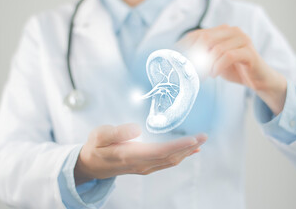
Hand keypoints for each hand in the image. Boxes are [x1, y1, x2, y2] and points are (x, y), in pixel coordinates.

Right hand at [74, 123, 206, 184]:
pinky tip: (190, 150)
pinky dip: (180, 155)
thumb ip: (116, 132)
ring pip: (171, 161)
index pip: (160, 151)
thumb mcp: (99, 135)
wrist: (91, 165)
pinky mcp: (146, 166)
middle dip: (188, 147)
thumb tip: (137, 129)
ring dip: (187, 151)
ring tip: (200, 141)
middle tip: (204, 136)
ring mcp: (144, 167)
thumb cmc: (96, 147)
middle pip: (170, 157)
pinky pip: (167, 162)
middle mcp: (141, 164)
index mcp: (130, 155)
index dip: (178, 146)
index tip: (194, 139)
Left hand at [179, 25, 286, 114]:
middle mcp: (232, 31)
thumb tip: (180, 59)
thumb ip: (202, 55)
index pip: (197, 34)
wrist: (258, 79)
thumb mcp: (214, 61)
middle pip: (205, 38)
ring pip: (216, 48)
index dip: (184, 46)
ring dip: (207, 64)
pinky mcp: (249, 51)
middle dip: (195, 55)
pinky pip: (228, 56)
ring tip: (204, 76)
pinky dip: (218, 66)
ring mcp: (242, 39)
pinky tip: (215, 74)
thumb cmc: (235, 69)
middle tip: (191, 71)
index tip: (176, 59)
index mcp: (222, 30)